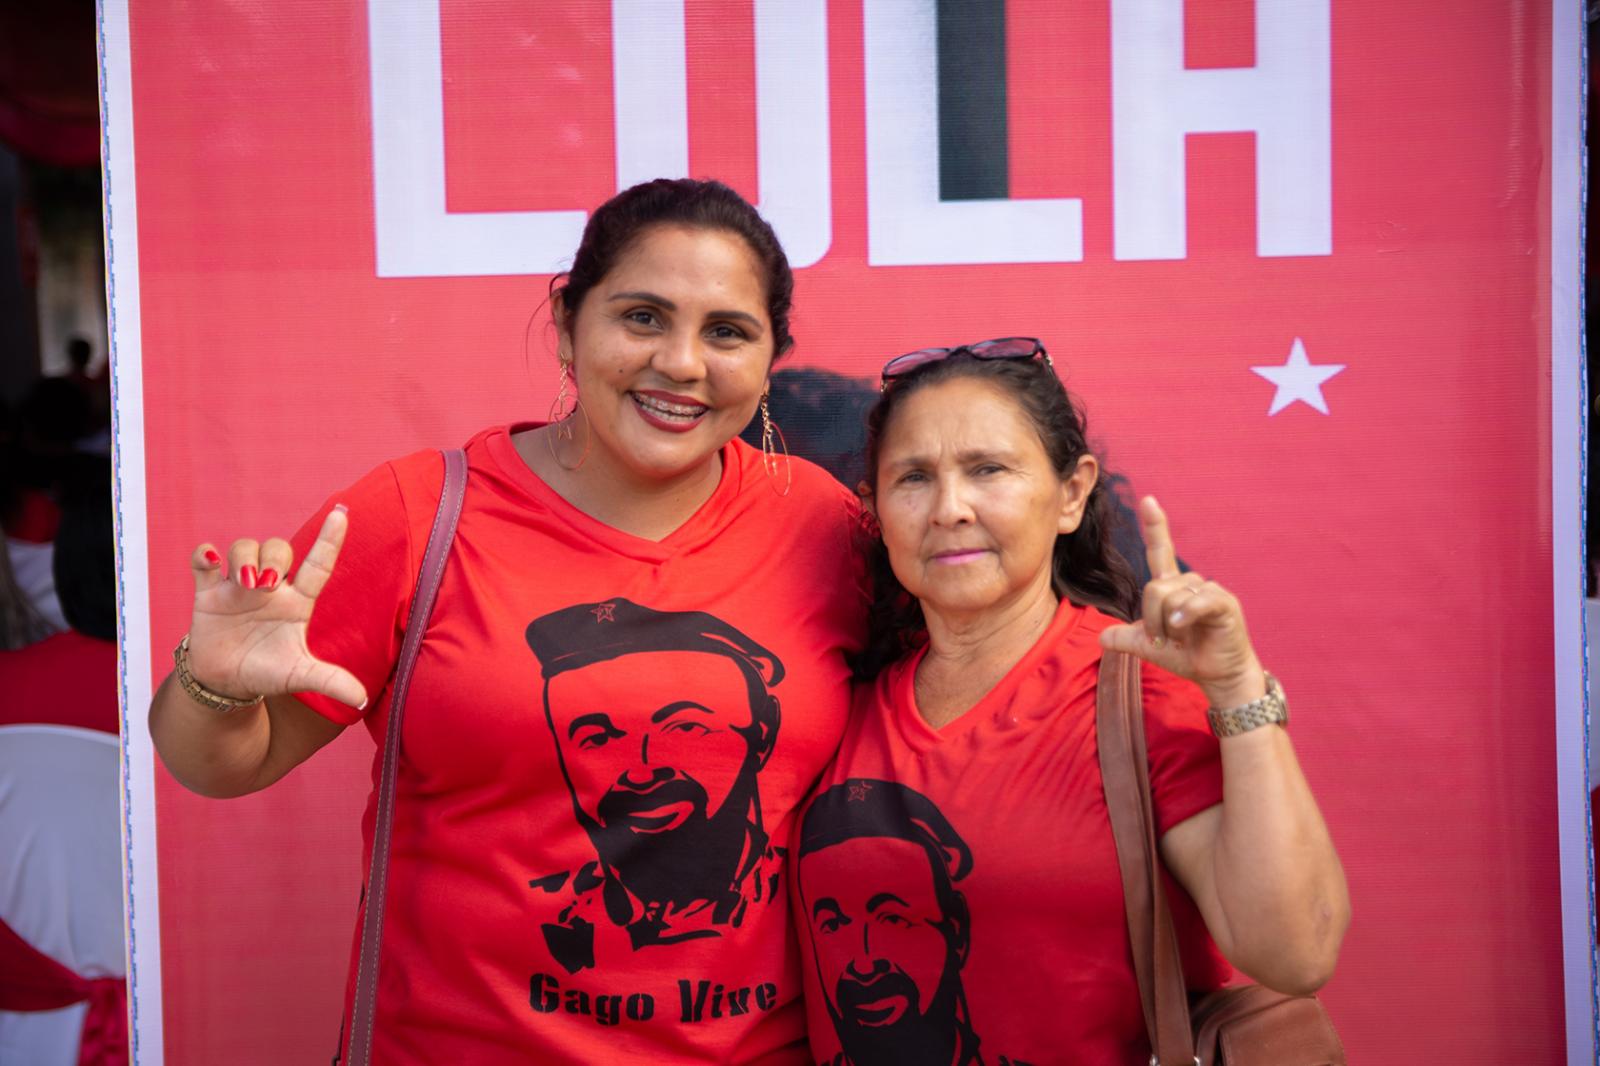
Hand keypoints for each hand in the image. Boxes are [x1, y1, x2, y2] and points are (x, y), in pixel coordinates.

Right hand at [181, 507, 367, 708]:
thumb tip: (362, 700)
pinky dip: (206, 554)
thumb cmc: (267, 672)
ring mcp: (238, 586)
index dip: (330, 539)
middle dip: (275, 557)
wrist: (225, 683)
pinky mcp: (208, 592)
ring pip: (244, 547)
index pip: (318, 564)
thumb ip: (330, 681)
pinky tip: (210, 561)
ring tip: (245, 584)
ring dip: (245, 558)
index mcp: (298, 602)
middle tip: (268, 584)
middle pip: (279, 548)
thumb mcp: (299, 676)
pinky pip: (204, 559)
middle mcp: (271, 587)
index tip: (342, 513)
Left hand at [1099, 497, 1263, 707]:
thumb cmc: (1189, 656)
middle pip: (1154, 586)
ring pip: (1169, 594)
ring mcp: (1208, 591)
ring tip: (1178, 640)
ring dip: (1165, 623)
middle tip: (1163, 640)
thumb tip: (1101, 638)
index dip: (1155, 526)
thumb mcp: (1150, 648)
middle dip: (1151, 618)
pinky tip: (1181, 629)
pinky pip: (1195, 600)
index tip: (1147, 500)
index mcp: (1173, 587)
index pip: (1161, 551)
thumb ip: (1127, 638)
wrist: (1218, 676)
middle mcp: (1190, 583)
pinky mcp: (1224, 602)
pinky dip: (1183, 616)